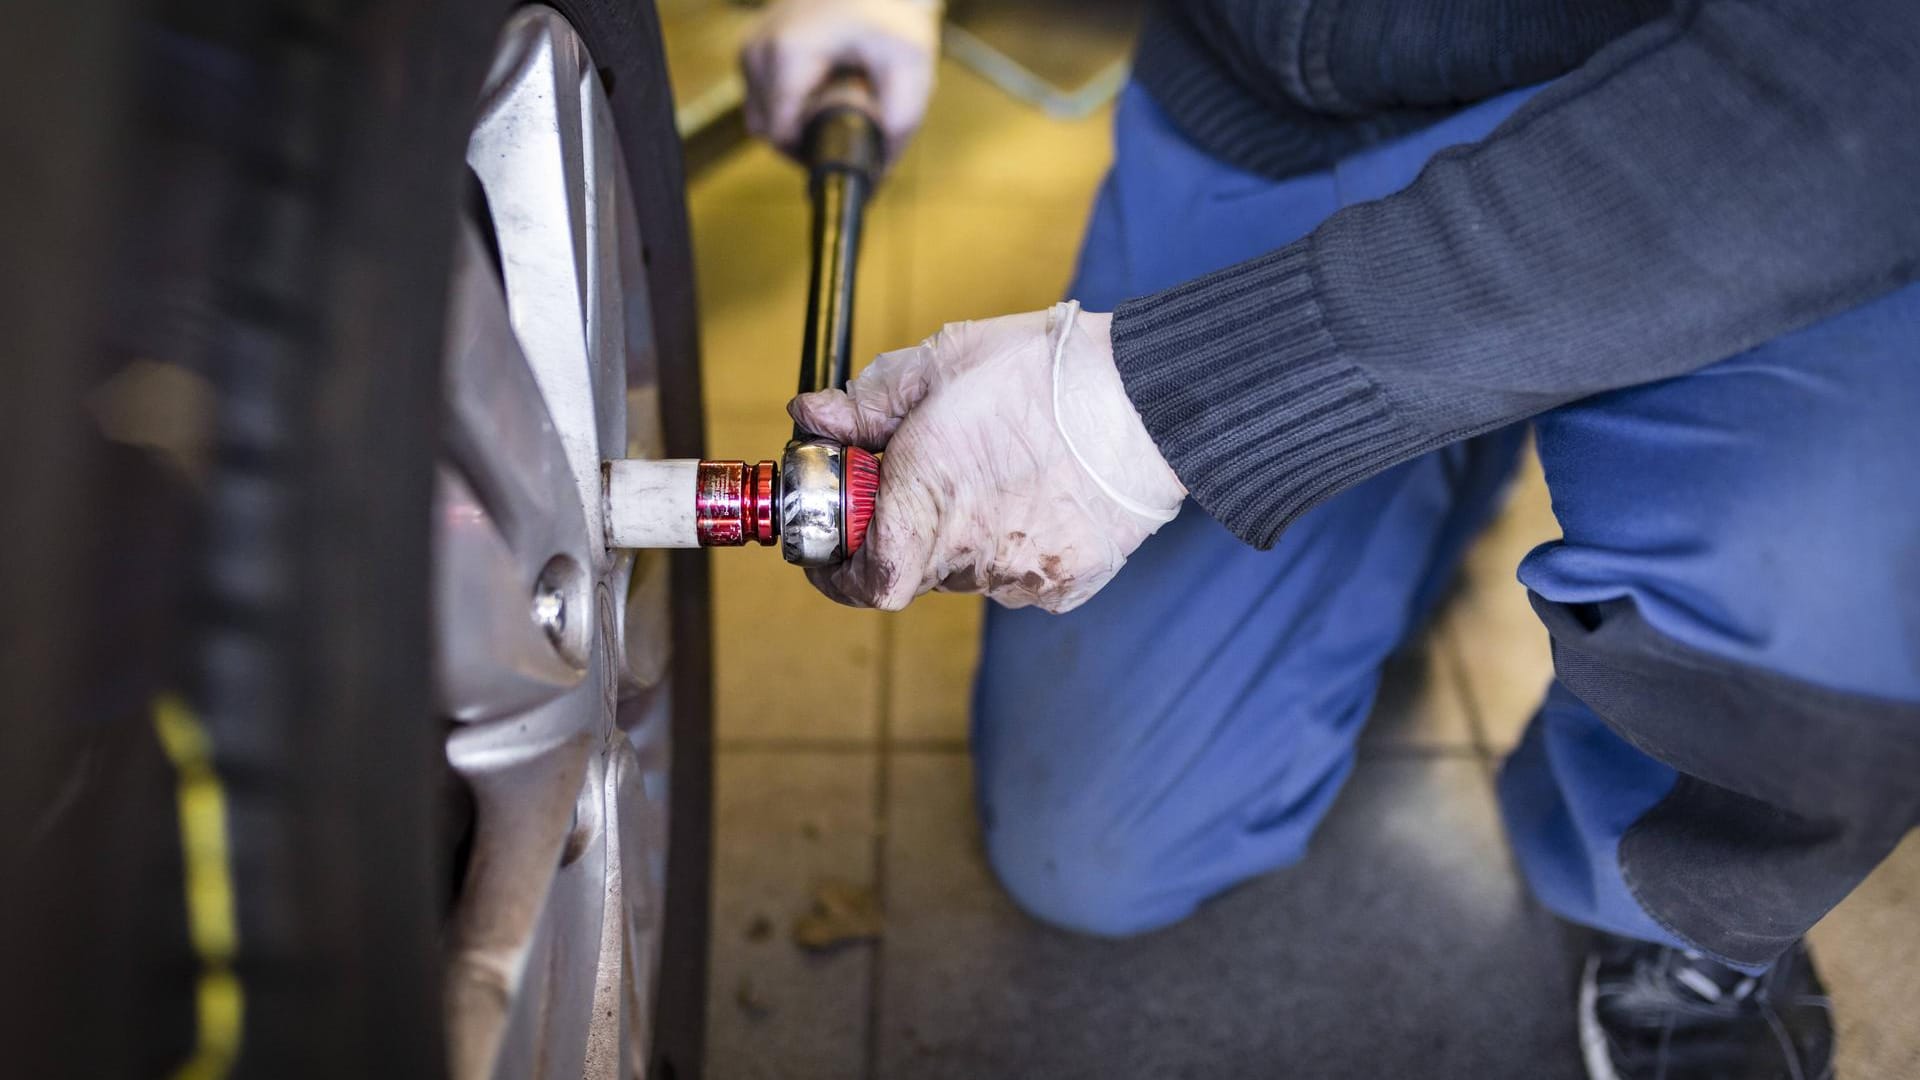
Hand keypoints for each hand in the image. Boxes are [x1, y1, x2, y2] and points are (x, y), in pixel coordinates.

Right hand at [740, 0, 940, 163]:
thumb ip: (900, 120)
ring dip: (794, 122)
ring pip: (760, 117)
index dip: (812, 154)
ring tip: (833, 102)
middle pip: (768, 130)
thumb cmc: (889, 17)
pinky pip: (760, 98)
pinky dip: (786, 104)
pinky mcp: (752, 47)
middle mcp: (759, 49)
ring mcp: (751, 46)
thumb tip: (879, 169)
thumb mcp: (908, 66)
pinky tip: (817, 91)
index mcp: (787, 54)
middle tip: (845, 123)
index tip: (843, 147)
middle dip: (804, 140)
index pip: (781, 134)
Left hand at [789, 302, 1186, 612]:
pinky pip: (1023, 572)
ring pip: (969, 568)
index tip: (832, 549)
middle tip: (925, 474)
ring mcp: (1023, 576)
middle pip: (914, 566)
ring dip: (965, 532)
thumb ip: (865, 402)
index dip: (836, 574)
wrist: (1148, 399)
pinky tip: (1039, 491)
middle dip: (906, 528)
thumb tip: (813, 416)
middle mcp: (969, 556)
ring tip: (999, 468)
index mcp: (925, 509)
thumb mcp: (938, 365)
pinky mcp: (1069, 583)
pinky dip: (1018, 541)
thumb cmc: (1043, 374)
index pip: (860, 582)